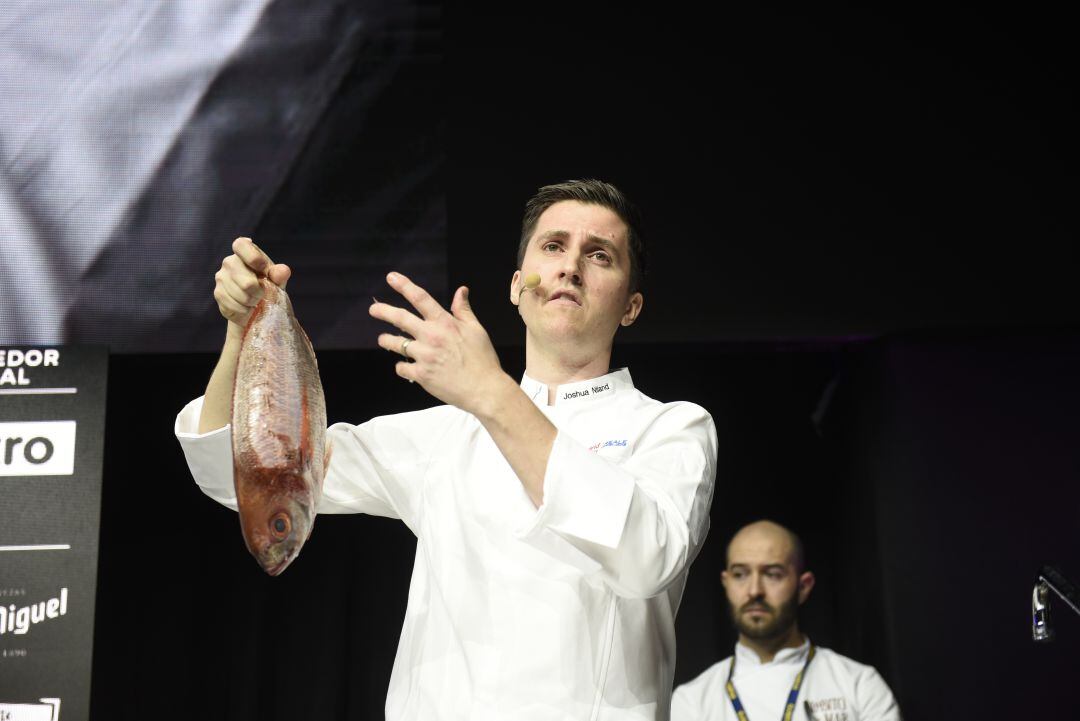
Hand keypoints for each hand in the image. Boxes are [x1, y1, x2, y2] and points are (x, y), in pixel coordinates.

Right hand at [213, 237, 291, 332]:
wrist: (255, 304)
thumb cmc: (268, 285)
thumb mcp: (277, 279)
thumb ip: (280, 274)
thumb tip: (283, 271)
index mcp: (244, 251)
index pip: (241, 245)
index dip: (253, 258)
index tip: (264, 270)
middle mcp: (229, 261)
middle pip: (246, 282)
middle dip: (259, 292)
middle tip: (262, 294)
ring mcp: (221, 277)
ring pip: (240, 296)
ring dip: (252, 302)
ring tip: (255, 300)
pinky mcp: (218, 293)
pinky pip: (233, 306)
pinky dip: (244, 310)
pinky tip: (247, 307)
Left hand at [370, 272, 509, 415]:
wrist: (484, 390)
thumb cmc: (483, 359)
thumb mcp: (476, 330)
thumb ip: (463, 310)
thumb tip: (461, 290)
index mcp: (445, 323)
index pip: (420, 298)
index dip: (404, 285)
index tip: (391, 277)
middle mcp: (431, 337)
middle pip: (400, 318)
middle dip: (383, 311)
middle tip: (373, 309)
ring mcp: (424, 356)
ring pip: (396, 344)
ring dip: (387, 340)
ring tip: (384, 340)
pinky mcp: (421, 375)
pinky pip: (402, 368)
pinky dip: (402, 366)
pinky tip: (405, 366)